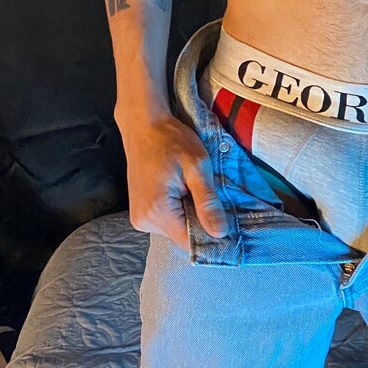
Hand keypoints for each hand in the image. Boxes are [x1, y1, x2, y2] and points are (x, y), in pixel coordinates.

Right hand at [115, 109, 228, 252]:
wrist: (144, 125)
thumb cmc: (172, 140)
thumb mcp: (197, 166)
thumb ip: (207, 201)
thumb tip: (220, 233)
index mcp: (157, 212)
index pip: (190, 242)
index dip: (211, 235)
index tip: (227, 222)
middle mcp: (144, 221)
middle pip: (182, 236)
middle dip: (201, 220)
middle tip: (211, 196)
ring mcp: (139, 217)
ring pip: (175, 228)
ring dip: (189, 213)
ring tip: (194, 189)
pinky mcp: (140, 212)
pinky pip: (166, 220)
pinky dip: (179, 209)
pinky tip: (183, 190)